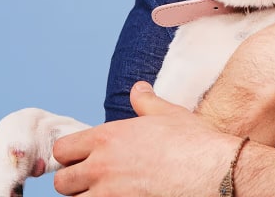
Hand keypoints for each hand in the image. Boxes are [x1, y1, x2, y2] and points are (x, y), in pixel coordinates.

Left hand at [53, 82, 239, 196]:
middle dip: (75, 181)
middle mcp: (101, 167)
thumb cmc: (193, 142)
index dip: (71, 154)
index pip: (62, 150)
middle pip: (62, 182)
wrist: (212, 171)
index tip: (83, 158)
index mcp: (108, 138)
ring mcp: (109, 194)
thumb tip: (139, 89)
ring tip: (108, 191)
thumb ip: (146, 102)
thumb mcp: (169, 114)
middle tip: (94, 180)